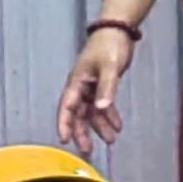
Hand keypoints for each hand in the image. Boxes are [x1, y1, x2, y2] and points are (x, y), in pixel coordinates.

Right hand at [58, 27, 136, 149]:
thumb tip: (101, 108)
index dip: (65, 124)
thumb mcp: (109, 67)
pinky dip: (109, 115)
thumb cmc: (109, 45)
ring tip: (110, 140)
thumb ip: (106, 88)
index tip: (65, 140)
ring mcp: (91, 86)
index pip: (67, 107)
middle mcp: (81, 87)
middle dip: (82, 132)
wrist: (118, 31)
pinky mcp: (101, 85)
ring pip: (92, 112)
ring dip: (100, 126)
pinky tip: (117, 125)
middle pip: (78, 114)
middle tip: (88, 150)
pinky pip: (103, 105)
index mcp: (76, 82)